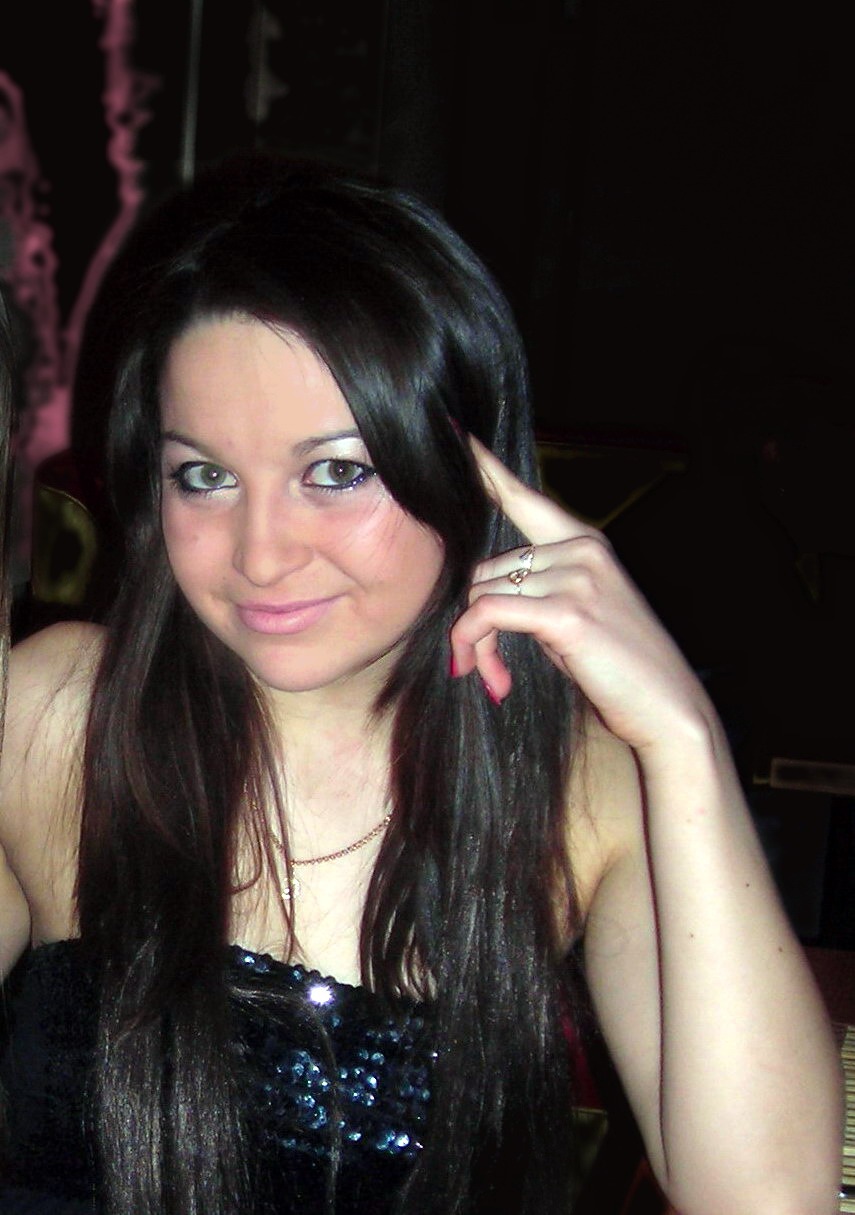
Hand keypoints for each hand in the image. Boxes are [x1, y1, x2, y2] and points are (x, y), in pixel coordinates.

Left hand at [449, 438, 711, 753]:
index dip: (484, 468)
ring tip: (498, 679)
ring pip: (481, 594)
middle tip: (488, 668)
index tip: (454, 433)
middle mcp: (582, 548)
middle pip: (484, 568)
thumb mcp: (576, 618)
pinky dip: (476, 645)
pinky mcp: (568, 611)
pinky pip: (487, 613)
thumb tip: (478, 598)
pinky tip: (493, 679)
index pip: (525, 497)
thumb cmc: (621, 671)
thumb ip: (536, 593)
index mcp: (586, 543)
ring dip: (477, 643)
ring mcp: (578, 576)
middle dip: (475, 621)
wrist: (669, 709)